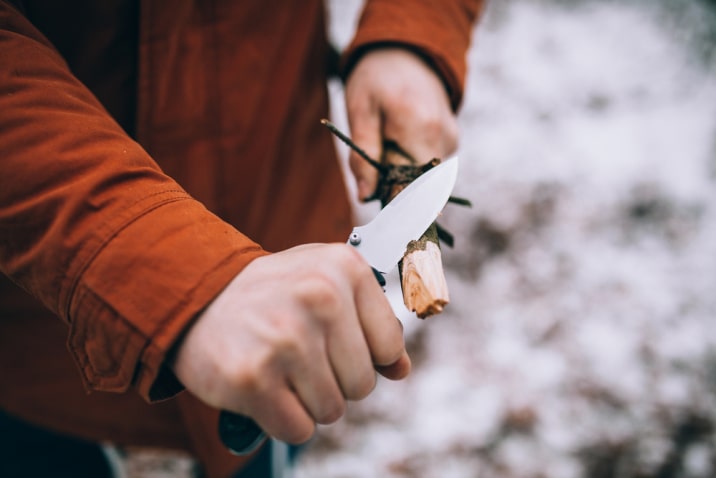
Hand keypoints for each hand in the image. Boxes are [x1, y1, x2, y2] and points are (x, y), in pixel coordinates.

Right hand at [170, 244, 410, 443]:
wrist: (197, 298)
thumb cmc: (272, 295)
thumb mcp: (326, 283)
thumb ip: (370, 321)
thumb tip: (401, 370)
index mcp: (345, 267)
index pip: (390, 347)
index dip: (364, 355)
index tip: (332, 342)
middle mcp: (320, 297)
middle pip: (362, 384)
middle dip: (333, 381)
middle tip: (298, 354)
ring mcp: (287, 338)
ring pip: (331, 410)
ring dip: (306, 401)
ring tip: (279, 367)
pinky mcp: (253, 377)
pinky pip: (297, 429)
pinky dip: (282, 420)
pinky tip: (264, 388)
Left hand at [345, 47, 458, 199]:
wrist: (407, 52)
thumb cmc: (376, 80)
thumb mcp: (360, 113)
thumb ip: (363, 157)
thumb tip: (365, 197)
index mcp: (420, 128)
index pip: (414, 186)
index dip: (397, 202)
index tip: (381, 209)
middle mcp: (444, 137)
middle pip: (420, 186)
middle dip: (396, 186)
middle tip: (375, 170)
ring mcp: (452, 139)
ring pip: (425, 177)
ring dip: (403, 173)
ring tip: (387, 144)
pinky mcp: (453, 140)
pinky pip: (429, 166)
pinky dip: (412, 162)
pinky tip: (400, 141)